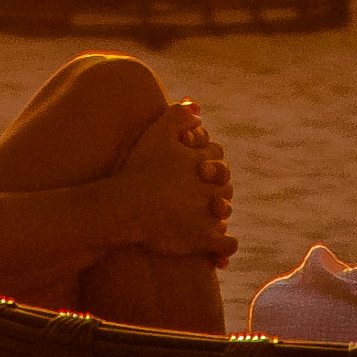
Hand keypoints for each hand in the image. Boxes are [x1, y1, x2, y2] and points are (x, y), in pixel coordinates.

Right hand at [112, 111, 228, 264]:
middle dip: (216, 188)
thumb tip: (196, 105)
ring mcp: (211, 215)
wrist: (128, 205)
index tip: (196, 167)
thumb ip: (178, 115)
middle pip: (224, 185)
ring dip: (219, 214)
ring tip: (206, 218)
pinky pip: (227, 244)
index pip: (217, 157)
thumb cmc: (140, 168)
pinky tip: (217, 250)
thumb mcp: (157, 133)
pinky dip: (225, 247)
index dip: (206, 161)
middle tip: (201, 193)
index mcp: (205, 163)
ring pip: (225, 212)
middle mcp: (214, 187)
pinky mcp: (206, 239)